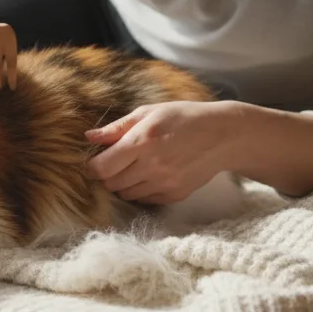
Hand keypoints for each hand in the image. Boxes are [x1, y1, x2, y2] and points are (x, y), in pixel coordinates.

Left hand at [84, 101, 238, 204]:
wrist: (223, 135)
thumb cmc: (183, 117)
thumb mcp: (149, 112)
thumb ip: (117, 127)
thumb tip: (90, 137)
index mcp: (142, 142)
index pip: (102, 167)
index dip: (92, 167)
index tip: (93, 161)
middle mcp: (152, 166)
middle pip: (111, 184)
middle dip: (106, 175)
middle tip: (113, 163)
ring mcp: (165, 183)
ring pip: (126, 194)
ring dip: (122, 183)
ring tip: (133, 167)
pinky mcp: (175, 194)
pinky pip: (144, 199)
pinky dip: (140, 190)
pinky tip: (149, 174)